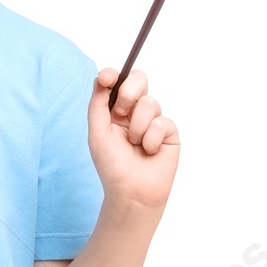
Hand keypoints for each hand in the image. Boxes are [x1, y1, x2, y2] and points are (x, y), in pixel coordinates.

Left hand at [89, 68, 179, 212]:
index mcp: (115, 109)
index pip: (117, 81)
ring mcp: (153, 120)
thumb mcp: (97, 132)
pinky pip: (162, 122)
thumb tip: (101, 77)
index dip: (113, 75)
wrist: (132, 191)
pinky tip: (148, 152)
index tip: (107, 77)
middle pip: (139, 79)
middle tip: (121, 112)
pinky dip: (150, 139)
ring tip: (134, 145)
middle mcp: (134, 111)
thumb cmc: (112, 165)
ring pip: (150, 103)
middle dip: (129, 93)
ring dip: (137, 127)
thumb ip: (98, 103)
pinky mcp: (169, 131)